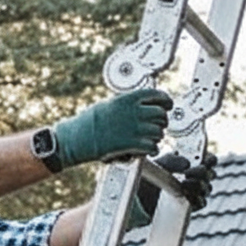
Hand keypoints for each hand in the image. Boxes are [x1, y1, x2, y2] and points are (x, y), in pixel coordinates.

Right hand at [54, 88, 172, 168]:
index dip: (166, 101)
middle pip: (161, 114)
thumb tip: (142, 106)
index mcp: (127, 98)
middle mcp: (134, 111)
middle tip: (155, 126)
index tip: (167, 106)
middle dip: (160, 121)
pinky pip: (153, 146)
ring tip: (148, 139)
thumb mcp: (109, 104)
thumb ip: (128, 104)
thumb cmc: (89, 122)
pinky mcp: (133, 144)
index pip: (157, 95)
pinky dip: (152, 149)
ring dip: (156, 137)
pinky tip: (146, 150)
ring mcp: (134, 128)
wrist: (78, 138)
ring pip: (159, 132)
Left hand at [128, 152, 217, 228]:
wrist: (140, 195)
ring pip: (207, 188)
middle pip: (210, 174)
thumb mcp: (159, 164)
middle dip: (202, 173)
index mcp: (193, 162)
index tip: (203, 160)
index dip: (209, 159)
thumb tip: (187, 163)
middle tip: (188, 173)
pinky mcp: (191, 205)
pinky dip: (196, 199)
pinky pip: (202, 203)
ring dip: (198, 186)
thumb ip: (172, 160)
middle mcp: (197, 177)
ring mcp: (195, 192)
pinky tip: (186, 196)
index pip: (210, 159)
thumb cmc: (151, 175)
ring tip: (184, 185)